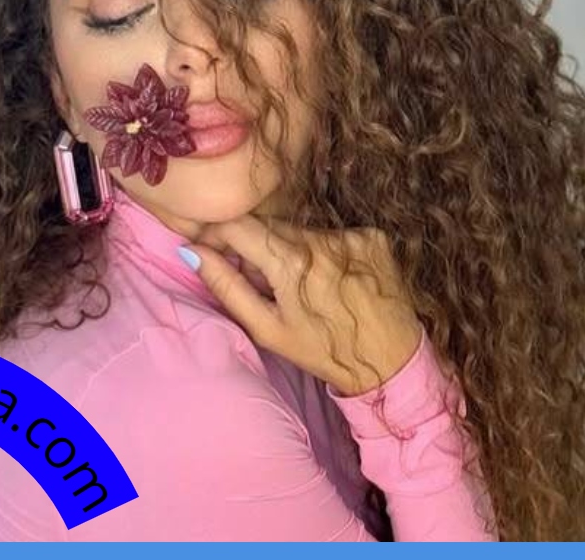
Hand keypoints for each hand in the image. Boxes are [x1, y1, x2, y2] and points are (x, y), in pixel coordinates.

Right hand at [180, 215, 422, 396]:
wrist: (391, 359)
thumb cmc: (324, 351)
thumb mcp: (268, 328)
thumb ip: (227, 287)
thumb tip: (193, 253)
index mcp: (292, 263)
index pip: (238, 225)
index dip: (217, 232)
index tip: (211, 246)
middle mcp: (322, 240)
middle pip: (270, 226)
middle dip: (255, 246)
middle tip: (261, 280)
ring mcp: (351, 235)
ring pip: (301, 230)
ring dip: (291, 250)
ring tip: (304, 287)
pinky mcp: (373, 236)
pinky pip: (333, 235)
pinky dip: (324, 252)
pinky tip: (333, 281)